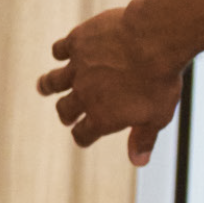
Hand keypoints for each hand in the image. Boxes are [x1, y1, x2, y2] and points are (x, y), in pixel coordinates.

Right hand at [36, 3, 184, 166]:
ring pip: (53, 80)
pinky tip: (63, 51)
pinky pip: (60, 49)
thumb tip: (139, 162)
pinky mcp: (78, 42)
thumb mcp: (158, 115)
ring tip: (43, 86)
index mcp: (102, 117)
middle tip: (66, 114)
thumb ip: (144, 138)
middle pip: (65, 110)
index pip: (83, 134)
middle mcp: (84, 94)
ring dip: (47, 85)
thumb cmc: (161, 80)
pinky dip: (60, 51)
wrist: (154, 41)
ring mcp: (78, 67)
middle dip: (66, 114)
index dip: (83, 136)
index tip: (83, 135)